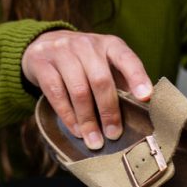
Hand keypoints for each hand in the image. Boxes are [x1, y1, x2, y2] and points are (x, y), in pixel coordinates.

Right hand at [22, 31, 152, 149]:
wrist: (44, 45)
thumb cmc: (84, 63)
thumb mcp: (105, 65)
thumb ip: (122, 83)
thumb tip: (139, 113)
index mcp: (109, 45)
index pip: (126, 58)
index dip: (137, 77)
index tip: (145, 97)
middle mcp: (87, 44)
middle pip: (101, 80)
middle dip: (109, 111)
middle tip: (114, 135)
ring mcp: (62, 51)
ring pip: (78, 90)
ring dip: (88, 120)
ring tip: (94, 141)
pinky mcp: (41, 62)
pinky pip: (56, 93)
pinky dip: (68, 116)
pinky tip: (77, 130)